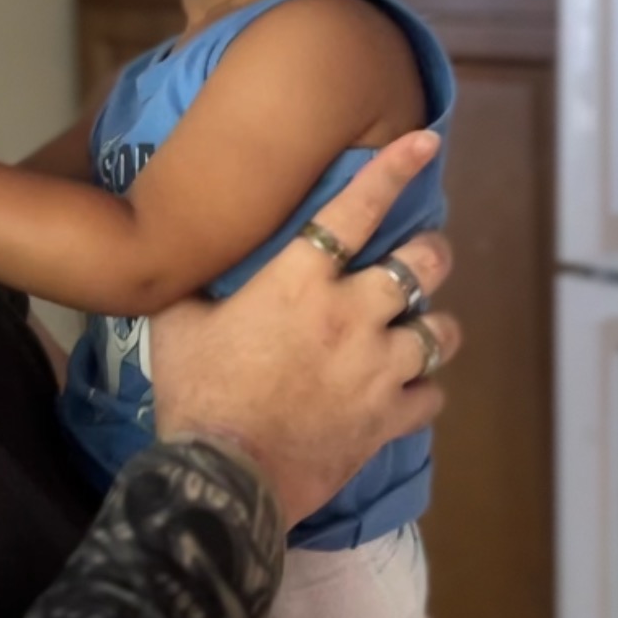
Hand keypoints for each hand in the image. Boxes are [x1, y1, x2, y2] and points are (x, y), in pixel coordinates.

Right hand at [149, 130, 459, 528]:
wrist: (223, 476)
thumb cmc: (197, 392)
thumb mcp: (177, 325)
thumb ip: (194, 288)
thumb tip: (181, 259)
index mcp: (299, 281)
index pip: (356, 210)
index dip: (394, 169)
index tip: (426, 141)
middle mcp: (351, 314)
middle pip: (421, 266)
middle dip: (430, 253)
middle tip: (424, 257)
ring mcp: (378, 369)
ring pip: (441, 331)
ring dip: (433, 327)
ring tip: (421, 330)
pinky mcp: (389, 419)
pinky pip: (432, 396)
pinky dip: (423, 391)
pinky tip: (406, 393)